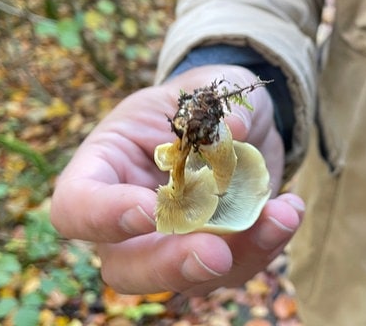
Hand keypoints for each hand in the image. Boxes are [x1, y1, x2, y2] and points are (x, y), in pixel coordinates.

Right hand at [50, 65, 303, 295]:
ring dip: (241, 254)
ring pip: (189, 279)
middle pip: (126, 267)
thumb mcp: (205, 86)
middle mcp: (128, 218)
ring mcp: (171, 243)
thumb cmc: (202, 101)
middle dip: (171, 267)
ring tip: (281, 216)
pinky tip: (288, 211)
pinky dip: (268, 244)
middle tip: (216, 254)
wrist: (237, 122)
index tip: (147, 208)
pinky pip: (236, 267)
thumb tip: (237, 130)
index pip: (76, 206)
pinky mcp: (215, 253)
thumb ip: (215, 101)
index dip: (103, 216)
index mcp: (106, 167)